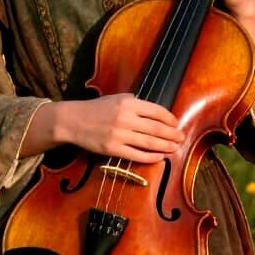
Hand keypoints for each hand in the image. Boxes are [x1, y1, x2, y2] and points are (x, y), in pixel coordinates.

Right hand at [25, 93, 184, 163]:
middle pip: (157, 128)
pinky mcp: (113, 149)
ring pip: (150, 143)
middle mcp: (125, 118)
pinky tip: (160, 157)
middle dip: (172, 134)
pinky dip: (151, 157)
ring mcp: (119, 135)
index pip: (156, 111)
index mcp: (128, 103)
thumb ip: (134, 101)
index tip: (176, 123)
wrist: (73, 121)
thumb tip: (154, 111)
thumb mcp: (116, 97)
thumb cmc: (96, 109)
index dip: (170, 118)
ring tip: (175, 148)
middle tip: (181, 137)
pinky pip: (137, 155)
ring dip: (166, 146)